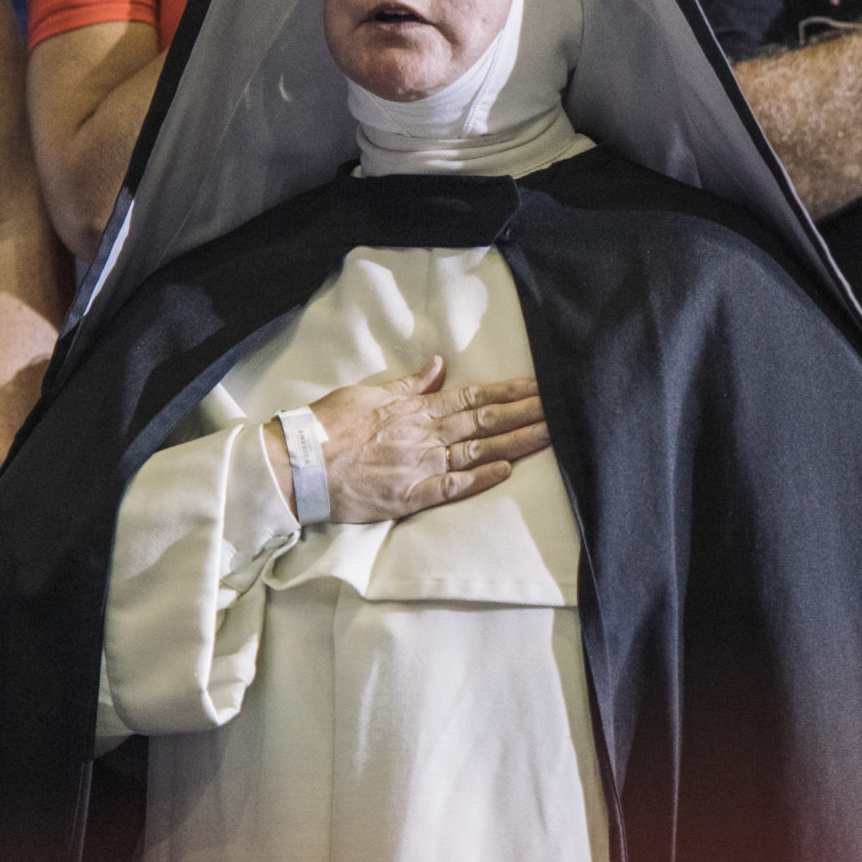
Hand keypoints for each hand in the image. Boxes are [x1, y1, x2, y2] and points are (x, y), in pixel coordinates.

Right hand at [266, 356, 549, 526]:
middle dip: (528, 414)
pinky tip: (507, 470)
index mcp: (416, 409)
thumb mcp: (369, 394)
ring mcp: (420, 465)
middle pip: (486, 421)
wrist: (298, 464)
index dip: (510, 393)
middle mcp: (425, 435)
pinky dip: (480, 478)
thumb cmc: (328, 426)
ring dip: (517, 441)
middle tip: (564, 407)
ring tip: (552, 433)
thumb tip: (439, 366)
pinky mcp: (409, 495)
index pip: (474, 398)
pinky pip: (452, 486)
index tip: (540, 387)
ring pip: (478, 450)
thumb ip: (409, 385)